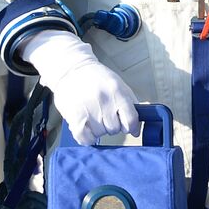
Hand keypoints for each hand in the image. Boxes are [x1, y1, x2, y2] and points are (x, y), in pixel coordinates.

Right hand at [19, 30, 139, 144]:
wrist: (72, 69)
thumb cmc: (97, 78)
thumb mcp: (119, 85)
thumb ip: (131, 105)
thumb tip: (136, 130)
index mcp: (117, 91)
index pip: (131, 120)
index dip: (129, 126)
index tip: (125, 125)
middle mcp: (103, 99)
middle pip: (115, 129)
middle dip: (111, 125)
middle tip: (103, 114)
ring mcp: (88, 108)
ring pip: (100, 134)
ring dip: (97, 130)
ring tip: (92, 116)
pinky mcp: (74, 116)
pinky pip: (85, 139)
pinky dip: (87, 138)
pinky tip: (86, 128)